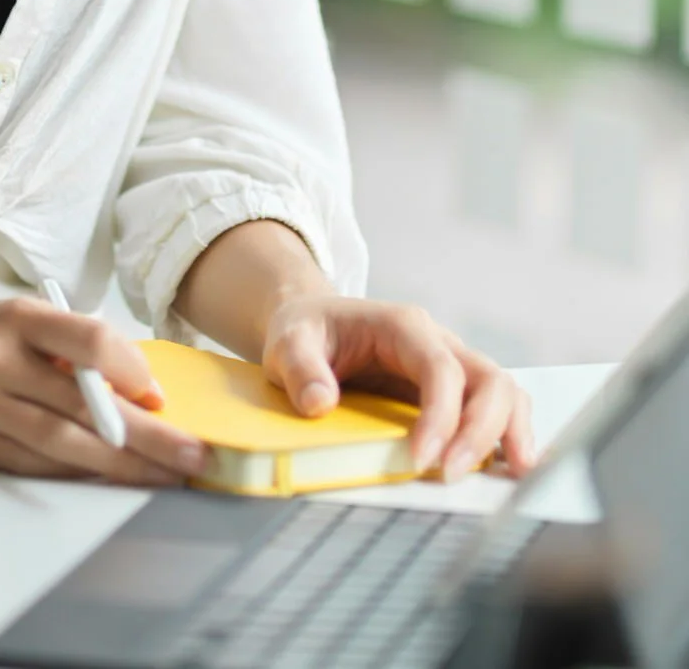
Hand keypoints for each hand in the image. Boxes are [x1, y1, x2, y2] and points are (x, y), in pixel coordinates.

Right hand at [0, 295, 212, 485]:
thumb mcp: (15, 320)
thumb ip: (66, 347)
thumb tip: (137, 389)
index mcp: (14, 318)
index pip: (84, 339)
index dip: (129, 368)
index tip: (158, 393)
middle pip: (82, 403)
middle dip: (146, 433)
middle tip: (193, 454)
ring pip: (61, 443)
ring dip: (120, 464)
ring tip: (165, 476)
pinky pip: (33, 465)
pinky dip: (77, 474)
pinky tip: (110, 480)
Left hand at [260, 291, 535, 483]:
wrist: (313, 322)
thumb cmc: (306, 331)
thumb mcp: (288, 341)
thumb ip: (299, 368)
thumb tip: (319, 404)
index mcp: (403, 326)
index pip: (440, 368)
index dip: (441, 415)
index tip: (421, 460)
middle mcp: (437, 342)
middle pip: (488, 378)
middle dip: (481, 430)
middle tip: (453, 476)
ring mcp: (451, 365)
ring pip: (503, 391)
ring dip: (509, 432)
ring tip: (510, 476)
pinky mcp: (453, 391)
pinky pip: (495, 407)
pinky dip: (505, 435)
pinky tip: (504, 468)